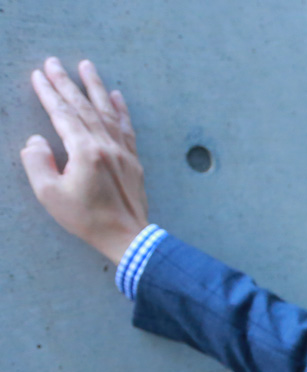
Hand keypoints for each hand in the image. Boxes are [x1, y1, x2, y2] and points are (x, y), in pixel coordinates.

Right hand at [21, 58, 148, 264]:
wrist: (127, 237)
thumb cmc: (87, 219)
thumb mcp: (50, 194)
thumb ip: (38, 163)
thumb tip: (36, 141)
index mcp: (85, 152)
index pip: (63, 114)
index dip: (49, 93)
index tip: (38, 75)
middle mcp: (106, 146)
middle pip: (84, 107)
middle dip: (67, 82)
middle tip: (53, 62)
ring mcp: (123, 152)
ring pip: (107, 112)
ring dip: (95, 87)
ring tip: (87, 66)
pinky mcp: (133, 161)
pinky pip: (126, 128)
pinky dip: (120, 110)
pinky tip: (117, 96)